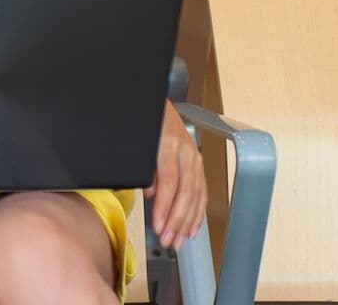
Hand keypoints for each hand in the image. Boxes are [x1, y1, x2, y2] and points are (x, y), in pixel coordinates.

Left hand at [145, 101, 207, 249]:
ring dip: (187, 220)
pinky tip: (192, 226)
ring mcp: (194, 156)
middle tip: (167, 239)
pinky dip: (197, 210)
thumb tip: (150, 192)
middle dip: (176, 219)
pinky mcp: (197, 161)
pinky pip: (201, 189)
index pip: (169, 182)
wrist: (154, 98)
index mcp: (169, 143)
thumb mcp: (136, 138)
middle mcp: (185, 150)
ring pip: (196, 194)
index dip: (164, 206)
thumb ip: (142, 166)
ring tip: (179, 239)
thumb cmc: (141, 118)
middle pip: (185, 191)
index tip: (158, 225)